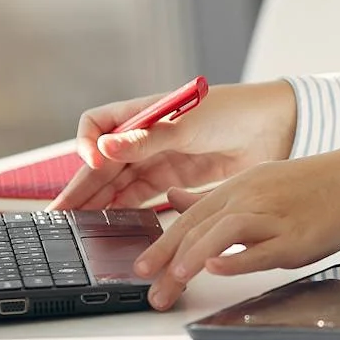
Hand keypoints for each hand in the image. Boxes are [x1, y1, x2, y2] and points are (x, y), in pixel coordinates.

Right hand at [49, 80, 296, 211]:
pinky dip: (126, 209)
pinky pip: (143, 196)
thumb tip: (104, 148)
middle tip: (59, 215)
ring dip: (99, 202)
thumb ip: (146, 141)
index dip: (87, 144)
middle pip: (104, 162)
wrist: (279, 127)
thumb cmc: (236, 112)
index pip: (98, 125)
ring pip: (120, 182)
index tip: (90, 164)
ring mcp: (162, 157)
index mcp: (146, 112)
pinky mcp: (179, 179)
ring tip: (77, 227)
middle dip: (81, 187)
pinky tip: (112, 224)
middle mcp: (148, 135)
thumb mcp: (188, 126)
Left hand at [132, 141, 339, 310]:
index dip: (162, 242)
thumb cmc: (310, 186)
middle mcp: (252, 197)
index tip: (141, 267)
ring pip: (226, 231)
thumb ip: (213, 195)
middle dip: (169, 257)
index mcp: (239, 186)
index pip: (191, 216)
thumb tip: (174, 199)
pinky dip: (239, 258)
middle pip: (201, 227)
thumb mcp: (256, 183)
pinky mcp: (297, 236)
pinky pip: (264, 248)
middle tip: (150, 287)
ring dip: (196, 254)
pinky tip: (219, 268)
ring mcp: (274, 216)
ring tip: (175, 278)